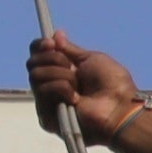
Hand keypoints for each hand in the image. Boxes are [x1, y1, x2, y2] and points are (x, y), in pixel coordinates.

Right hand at [25, 33, 151, 148]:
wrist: (119, 107)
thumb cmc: (112, 84)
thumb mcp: (90, 59)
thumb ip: (70, 49)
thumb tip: (56, 34)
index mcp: (62, 72)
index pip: (37, 56)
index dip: (40, 46)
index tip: (51, 43)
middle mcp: (51, 87)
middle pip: (32, 63)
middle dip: (53, 59)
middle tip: (71, 67)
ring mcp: (48, 103)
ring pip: (35, 75)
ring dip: (60, 75)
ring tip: (78, 86)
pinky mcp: (47, 118)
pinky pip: (42, 91)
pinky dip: (61, 89)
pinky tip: (76, 99)